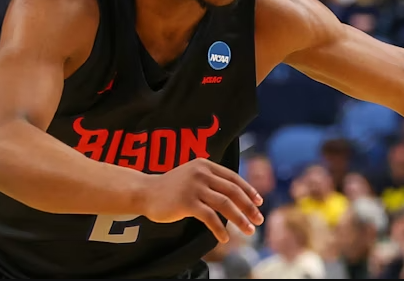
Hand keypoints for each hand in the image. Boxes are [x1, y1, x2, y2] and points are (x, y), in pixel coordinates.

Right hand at [138, 158, 264, 243]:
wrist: (144, 192)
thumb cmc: (172, 187)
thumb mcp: (194, 176)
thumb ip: (212, 181)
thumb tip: (238, 195)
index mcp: (206, 165)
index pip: (234, 178)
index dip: (248, 190)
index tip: (259, 202)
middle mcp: (202, 173)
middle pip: (233, 191)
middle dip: (249, 207)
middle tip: (259, 219)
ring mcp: (194, 187)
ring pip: (225, 204)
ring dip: (239, 219)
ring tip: (249, 230)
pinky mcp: (186, 202)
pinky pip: (209, 217)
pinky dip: (219, 229)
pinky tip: (225, 238)